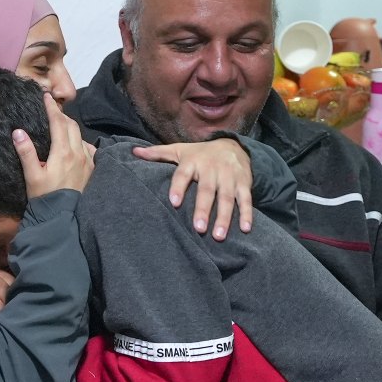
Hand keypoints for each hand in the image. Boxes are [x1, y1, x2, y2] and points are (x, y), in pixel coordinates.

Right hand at [13, 92, 95, 198]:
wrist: (60, 216)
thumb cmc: (43, 196)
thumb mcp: (31, 175)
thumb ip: (26, 152)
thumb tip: (17, 132)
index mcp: (63, 152)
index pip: (58, 123)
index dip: (52, 108)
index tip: (45, 97)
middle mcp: (78, 153)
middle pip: (72, 125)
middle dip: (61, 115)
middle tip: (50, 109)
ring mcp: (87, 161)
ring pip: (80, 135)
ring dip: (69, 127)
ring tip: (59, 125)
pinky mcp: (91, 169)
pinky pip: (87, 147)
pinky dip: (78, 140)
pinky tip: (72, 144)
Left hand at [132, 137, 253, 239]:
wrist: (234, 145)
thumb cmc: (200, 154)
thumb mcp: (179, 150)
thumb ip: (158, 154)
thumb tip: (134, 151)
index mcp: (193, 162)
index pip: (183, 174)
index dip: (179, 187)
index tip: (174, 202)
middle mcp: (212, 168)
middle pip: (207, 190)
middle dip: (204, 209)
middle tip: (198, 228)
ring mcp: (229, 176)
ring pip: (227, 198)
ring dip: (224, 217)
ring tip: (218, 236)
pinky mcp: (244, 183)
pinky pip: (246, 200)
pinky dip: (247, 214)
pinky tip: (246, 229)